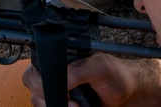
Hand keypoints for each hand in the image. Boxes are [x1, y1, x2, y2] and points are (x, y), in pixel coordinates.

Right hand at [23, 56, 160, 106]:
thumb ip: (82, 69)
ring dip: (53, 104)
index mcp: (62, 57)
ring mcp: (58, 87)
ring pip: (38, 99)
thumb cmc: (117, 76)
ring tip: (76, 106)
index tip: (61, 88)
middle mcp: (57, 71)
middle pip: (32, 83)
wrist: (128, 94)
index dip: (42, 78)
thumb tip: (63, 78)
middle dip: (47, 94)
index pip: (37, 65)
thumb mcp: (102, 67)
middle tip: (70, 101)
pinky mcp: (63, 102)